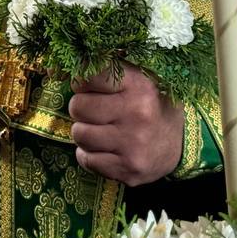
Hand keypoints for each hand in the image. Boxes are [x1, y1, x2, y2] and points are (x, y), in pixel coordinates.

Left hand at [69, 62, 183, 185]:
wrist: (183, 143)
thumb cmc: (151, 103)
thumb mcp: (137, 77)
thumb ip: (103, 67)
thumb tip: (53, 69)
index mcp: (138, 84)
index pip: (87, 75)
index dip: (82, 81)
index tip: (89, 86)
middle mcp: (137, 114)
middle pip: (77, 106)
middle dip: (81, 107)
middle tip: (97, 110)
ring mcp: (133, 144)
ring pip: (79, 134)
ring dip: (84, 132)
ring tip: (102, 129)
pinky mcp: (129, 169)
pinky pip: (86, 160)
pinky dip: (89, 155)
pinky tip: (106, 148)